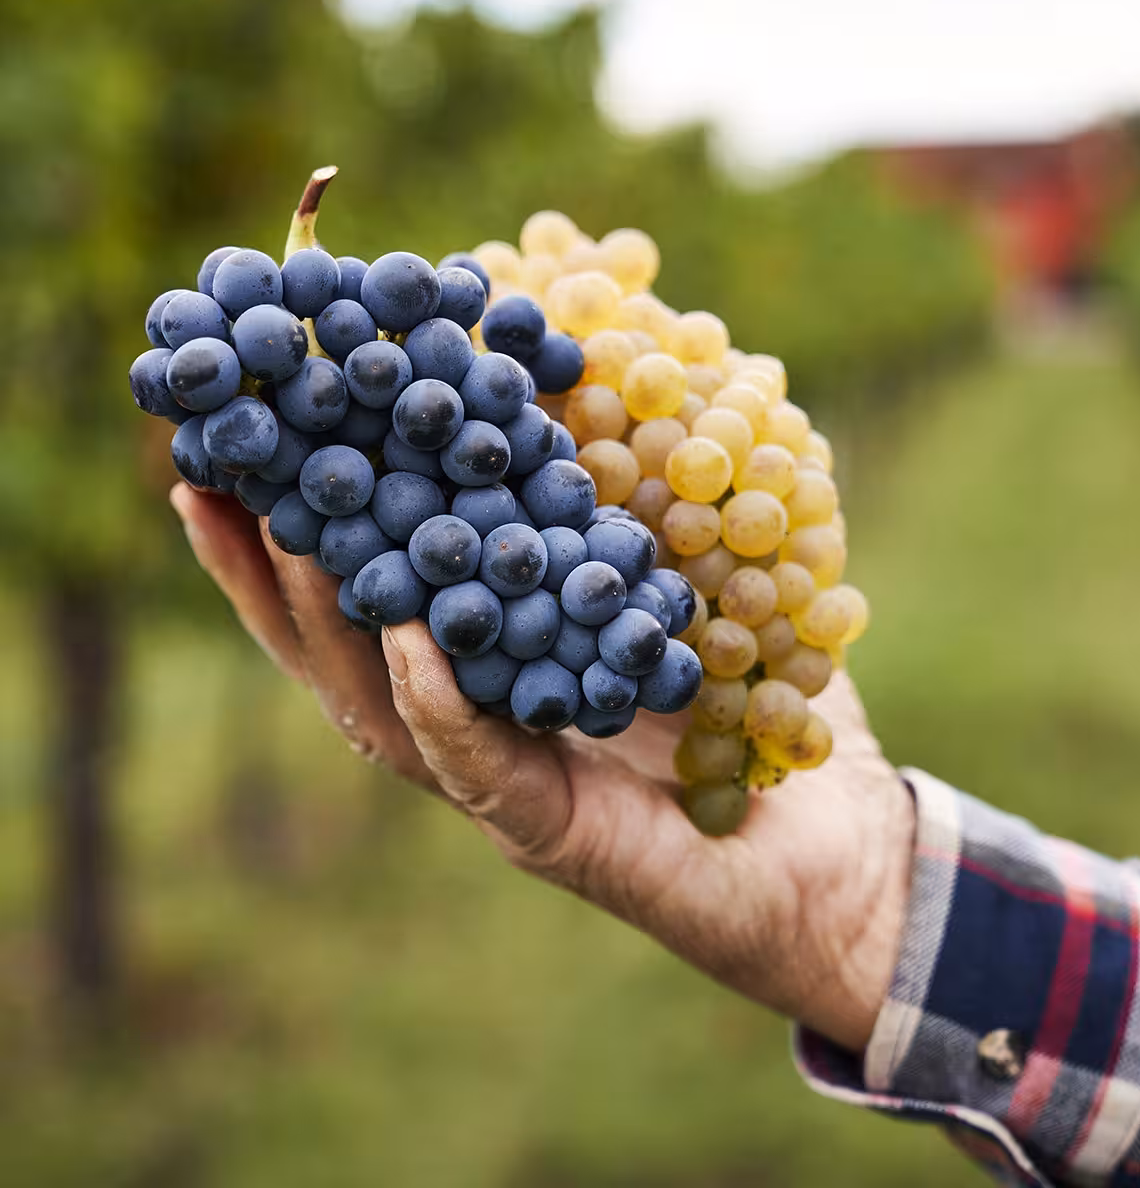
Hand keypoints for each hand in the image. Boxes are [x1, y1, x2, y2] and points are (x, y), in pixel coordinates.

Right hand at [172, 484, 915, 1053]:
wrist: (845, 850)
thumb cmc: (764, 712)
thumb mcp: (694, 587)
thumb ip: (634, 514)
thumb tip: (605, 380)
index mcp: (497, 671)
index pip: (379, 597)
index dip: (312, 526)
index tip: (262, 438)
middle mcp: (479, 731)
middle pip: (344, 656)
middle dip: (268, 573)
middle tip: (204, 479)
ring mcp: (504, 790)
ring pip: (382, 713)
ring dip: (323, 626)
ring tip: (279, 536)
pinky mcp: (551, 837)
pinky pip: (476, 768)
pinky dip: (438, 702)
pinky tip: (406, 634)